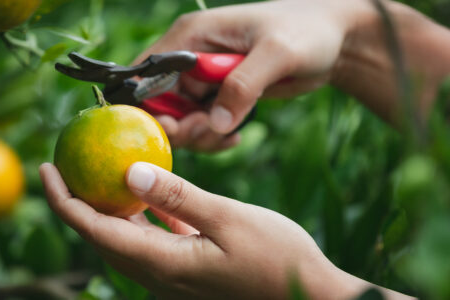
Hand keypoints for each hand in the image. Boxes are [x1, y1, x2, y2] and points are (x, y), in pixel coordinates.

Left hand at [39, 162, 411, 298]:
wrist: (309, 298)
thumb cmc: (277, 258)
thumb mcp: (229, 218)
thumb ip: (177, 196)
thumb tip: (128, 170)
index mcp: (161, 264)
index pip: (95, 230)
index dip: (65, 200)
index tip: (47, 168)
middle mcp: (158, 275)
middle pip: (100, 236)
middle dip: (75, 202)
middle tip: (64, 165)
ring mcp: (171, 277)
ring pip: (124, 238)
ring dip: (105, 207)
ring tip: (96, 174)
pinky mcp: (186, 271)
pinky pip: (150, 239)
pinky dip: (139, 215)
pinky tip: (143, 192)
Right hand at [135, 0, 361, 146]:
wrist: (332, 41)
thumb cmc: (307, 32)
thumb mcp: (277, 54)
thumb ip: (243, 85)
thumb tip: (215, 123)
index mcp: (191, 36)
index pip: (147, 72)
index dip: (150, 105)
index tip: (175, 127)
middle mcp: (189, 58)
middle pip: (159, 103)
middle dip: (180, 126)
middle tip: (209, 132)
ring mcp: (203, 79)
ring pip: (179, 121)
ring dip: (199, 136)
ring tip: (230, 135)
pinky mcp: (218, 97)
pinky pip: (201, 127)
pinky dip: (213, 139)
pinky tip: (235, 138)